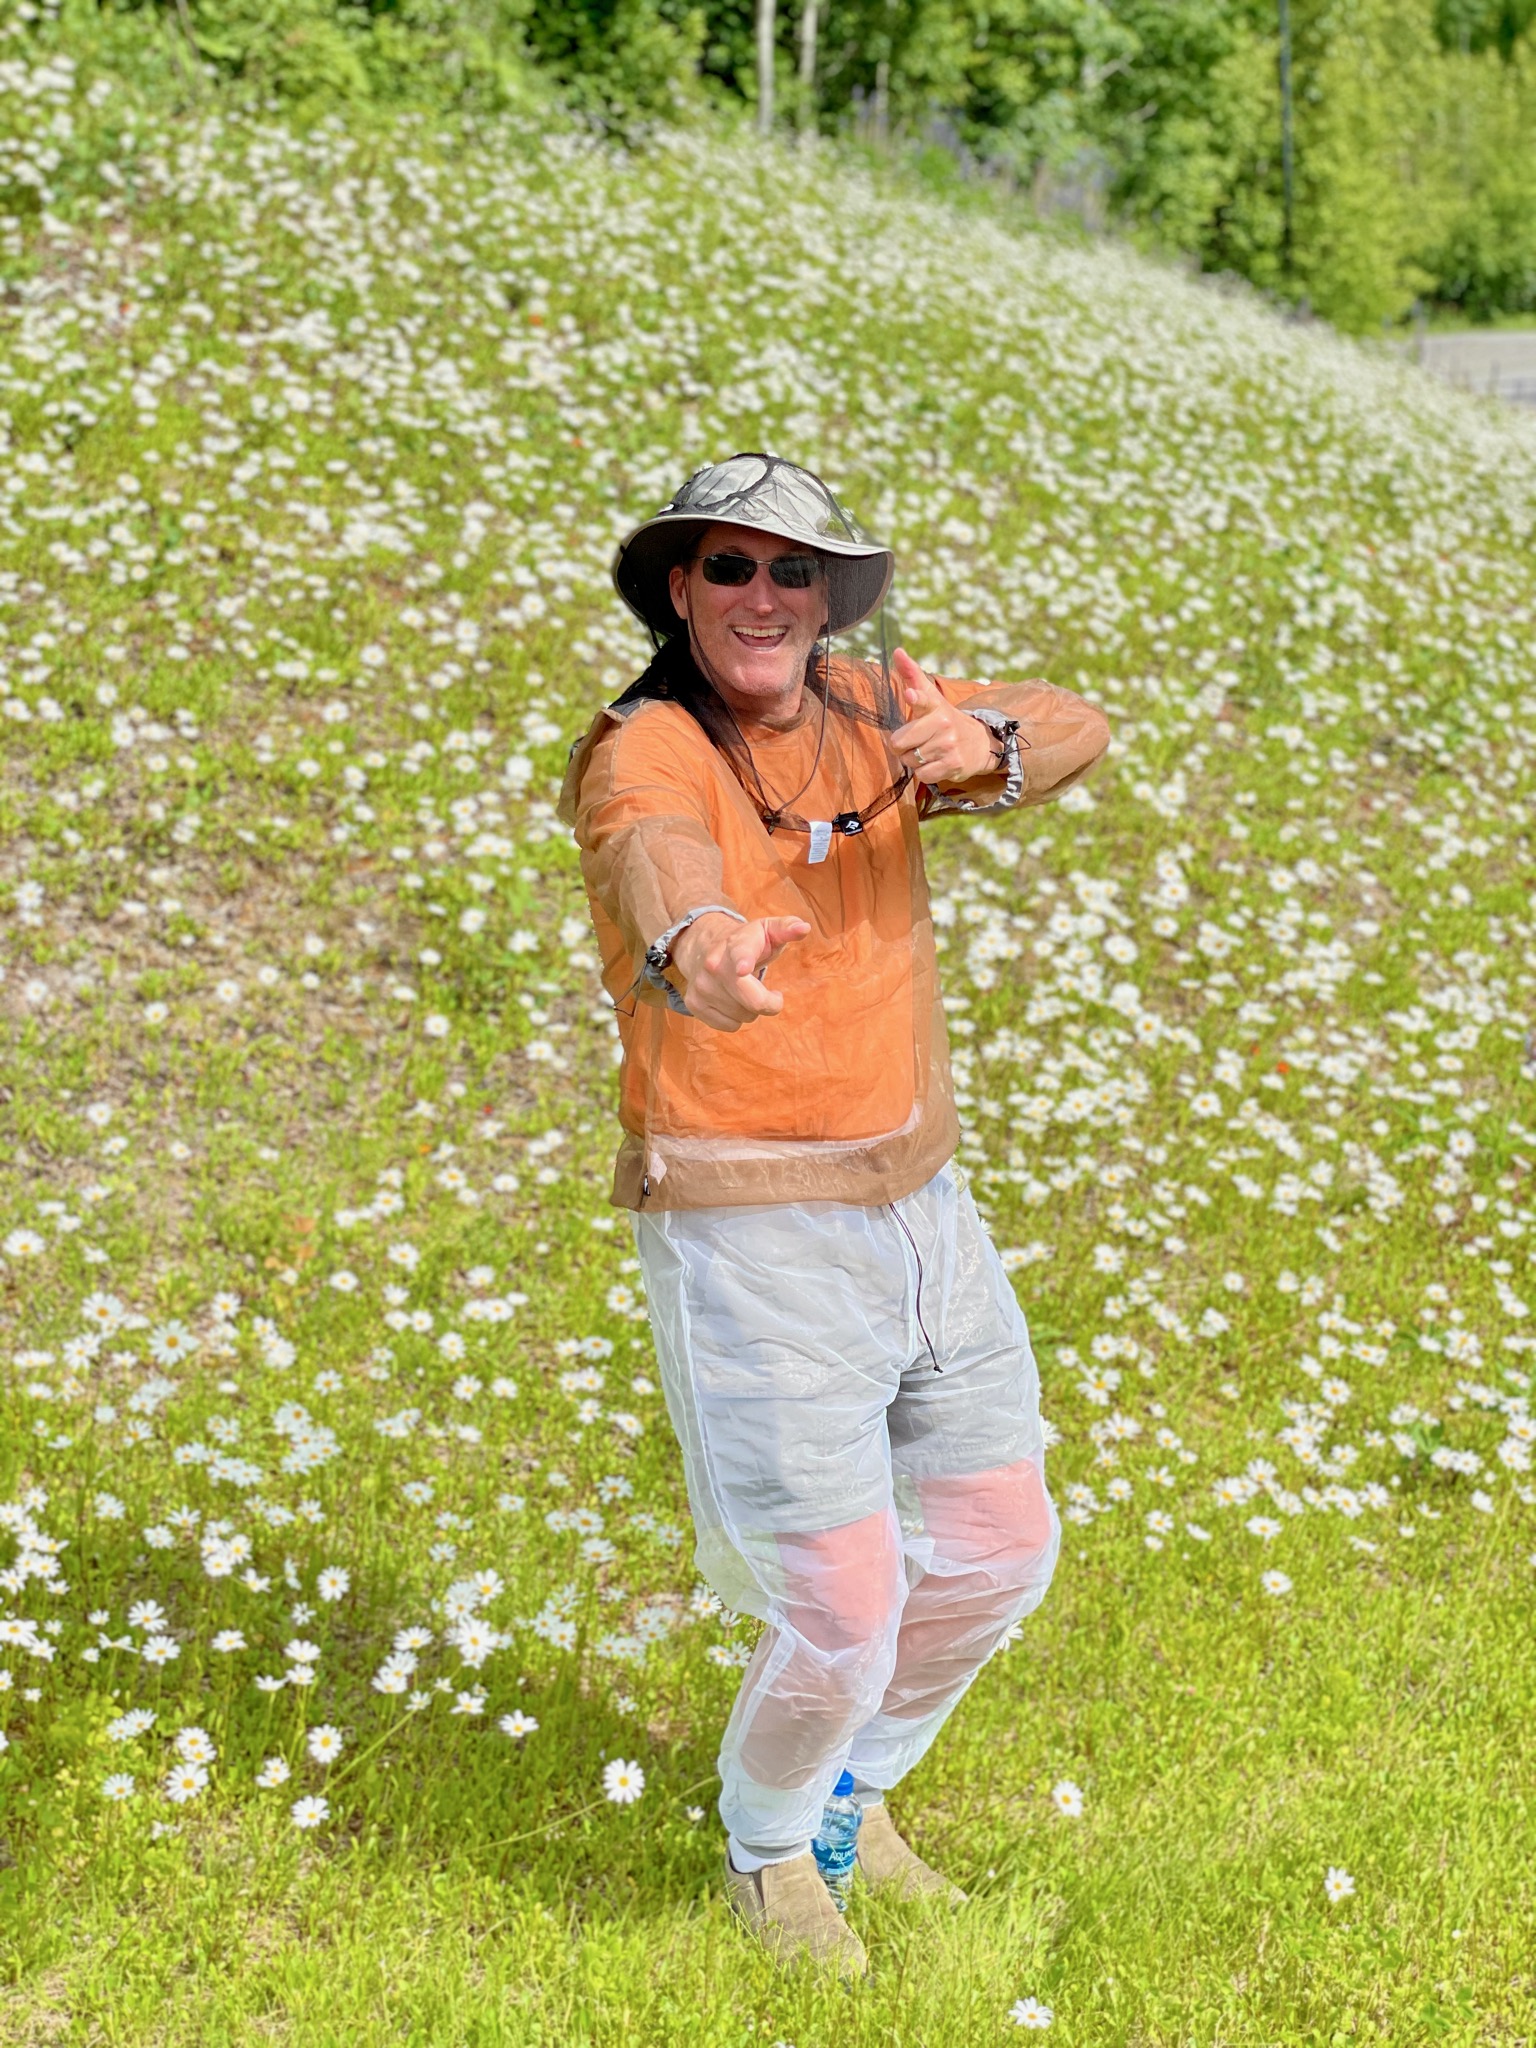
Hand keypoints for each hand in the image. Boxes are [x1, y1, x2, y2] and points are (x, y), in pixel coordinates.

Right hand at [669, 912, 810, 1030]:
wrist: (703, 946)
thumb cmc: (746, 942)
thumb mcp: (767, 931)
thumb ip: (787, 929)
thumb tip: (804, 928)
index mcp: (736, 945)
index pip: (741, 954)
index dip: (743, 962)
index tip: (743, 969)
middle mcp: (714, 965)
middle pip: (752, 1002)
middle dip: (769, 1003)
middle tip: (773, 994)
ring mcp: (702, 986)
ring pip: (743, 1017)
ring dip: (750, 1009)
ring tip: (745, 991)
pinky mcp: (694, 1003)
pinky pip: (729, 1026)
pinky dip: (736, 1018)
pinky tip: (732, 1000)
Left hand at [888, 648, 995, 784]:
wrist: (980, 743)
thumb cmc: (945, 719)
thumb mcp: (932, 697)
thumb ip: (912, 676)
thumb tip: (897, 651)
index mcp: (935, 706)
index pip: (923, 699)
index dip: (916, 698)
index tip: (911, 695)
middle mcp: (943, 724)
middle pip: (899, 742)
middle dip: (902, 746)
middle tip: (916, 740)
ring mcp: (948, 746)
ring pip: (909, 760)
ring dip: (914, 759)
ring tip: (929, 751)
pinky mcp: (952, 765)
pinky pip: (922, 775)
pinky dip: (925, 772)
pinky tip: (936, 763)